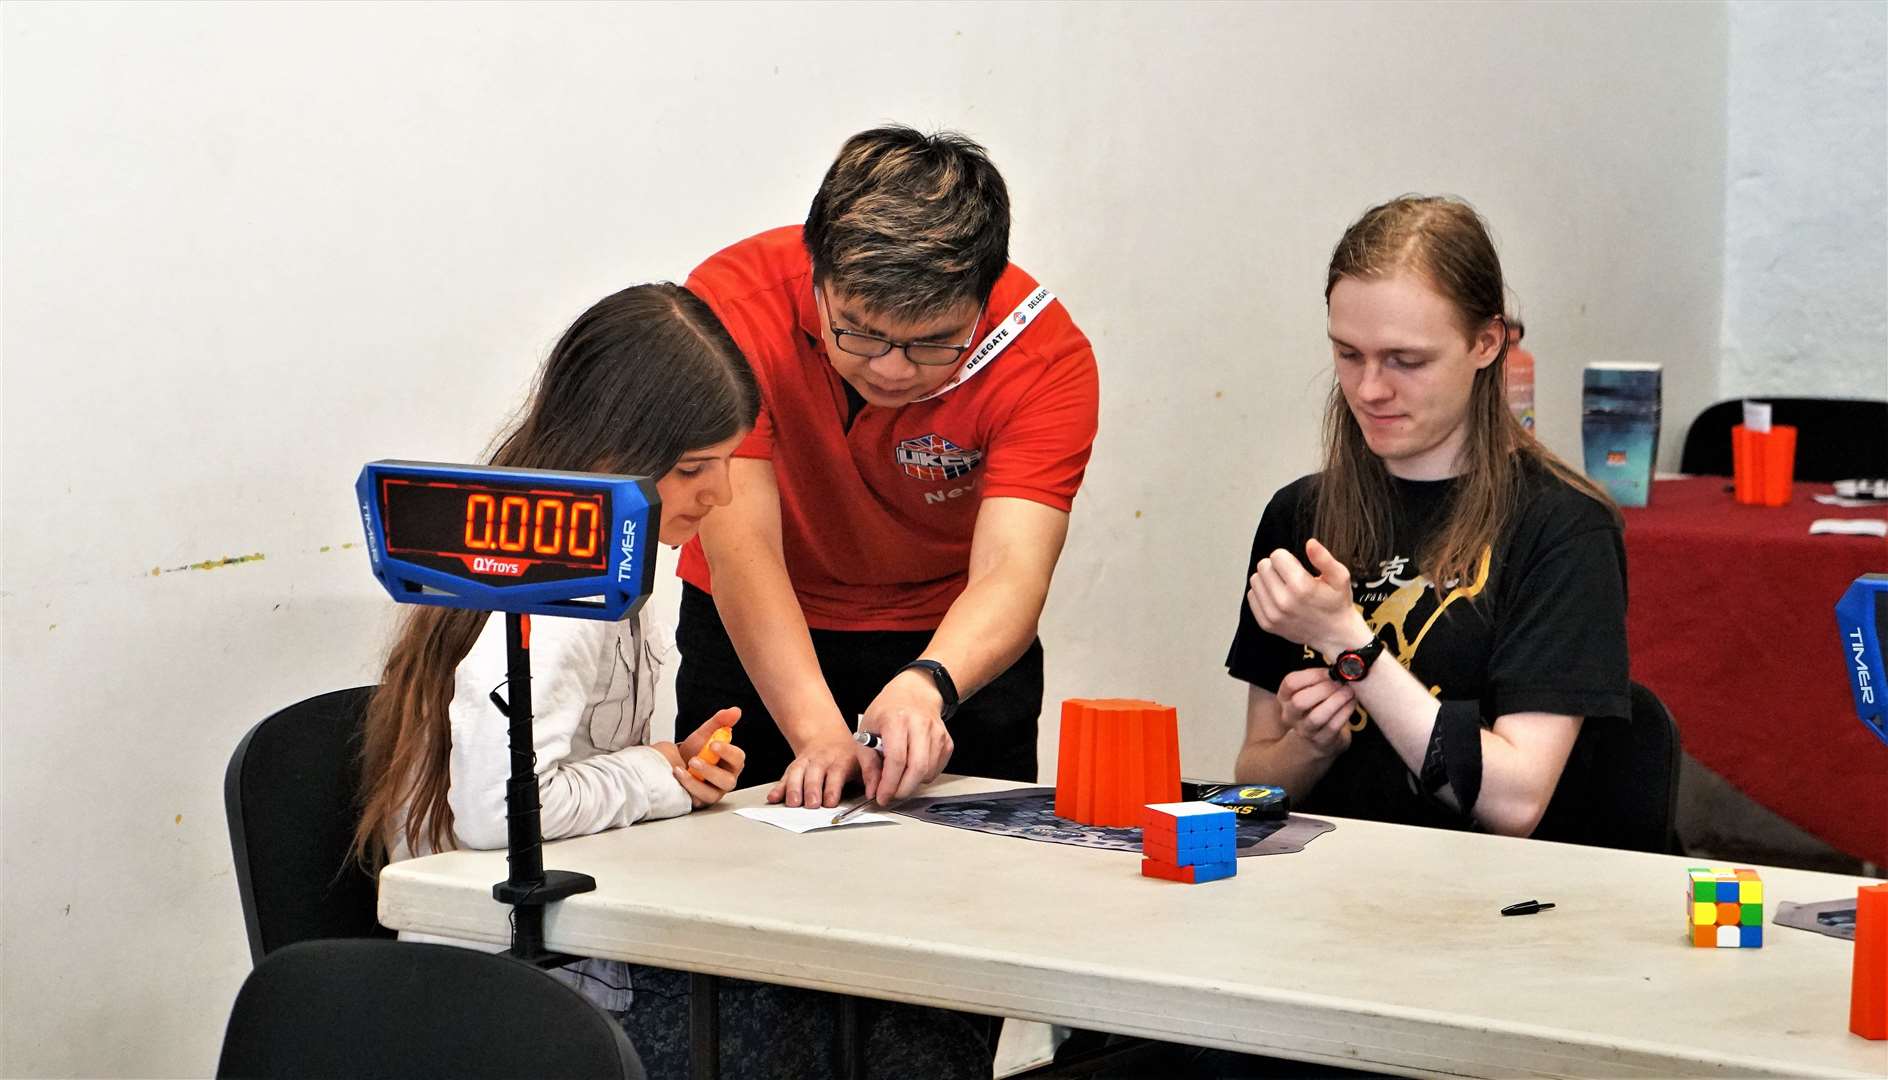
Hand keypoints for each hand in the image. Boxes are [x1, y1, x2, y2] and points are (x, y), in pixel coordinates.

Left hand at [671, 708, 745, 807]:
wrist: (677, 763)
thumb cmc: (695, 751)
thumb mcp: (705, 734)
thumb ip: (720, 722)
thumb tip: (735, 710)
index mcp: (732, 762)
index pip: (738, 758)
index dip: (728, 752)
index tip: (713, 744)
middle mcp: (726, 779)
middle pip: (728, 781)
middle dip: (711, 771)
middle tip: (695, 760)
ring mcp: (714, 792)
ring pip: (712, 794)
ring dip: (696, 783)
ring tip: (681, 770)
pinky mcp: (700, 801)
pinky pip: (697, 800)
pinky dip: (687, 789)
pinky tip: (677, 777)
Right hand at [766, 729, 877, 808]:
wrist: (826, 738)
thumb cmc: (848, 756)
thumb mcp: (864, 760)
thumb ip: (871, 776)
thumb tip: (878, 794)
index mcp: (841, 760)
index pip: (836, 773)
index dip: (832, 788)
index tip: (830, 801)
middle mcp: (822, 761)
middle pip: (814, 775)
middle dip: (812, 790)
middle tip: (811, 805)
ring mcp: (807, 763)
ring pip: (797, 775)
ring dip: (794, 789)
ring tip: (793, 803)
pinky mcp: (795, 767)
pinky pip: (785, 777)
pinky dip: (778, 788)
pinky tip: (774, 798)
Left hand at [861, 668, 954, 804]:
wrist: (914, 693)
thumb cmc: (887, 711)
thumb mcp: (866, 731)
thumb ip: (868, 763)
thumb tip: (873, 790)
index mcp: (896, 720)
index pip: (896, 759)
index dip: (889, 784)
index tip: (881, 797)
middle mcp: (920, 724)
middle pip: (917, 768)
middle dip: (903, 789)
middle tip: (890, 795)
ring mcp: (937, 732)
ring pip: (928, 772)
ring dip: (911, 784)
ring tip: (898, 778)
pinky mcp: (947, 741)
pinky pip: (936, 769)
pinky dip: (923, 776)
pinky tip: (911, 767)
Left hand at [1246, 538, 1369, 659]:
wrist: (1334, 634)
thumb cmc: (1336, 603)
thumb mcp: (1340, 577)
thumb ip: (1324, 558)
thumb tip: (1310, 543)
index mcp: (1302, 587)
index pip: (1276, 556)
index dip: (1287, 557)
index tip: (1296, 566)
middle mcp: (1284, 602)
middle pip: (1263, 566)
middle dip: (1276, 566)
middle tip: (1290, 576)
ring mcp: (1273, 615)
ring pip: (1255, 580)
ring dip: (1267, 579)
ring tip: (1284, 586)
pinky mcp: (1266, 623)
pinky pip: (1251, 597)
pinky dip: (1262, 594)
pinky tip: (1278, 597)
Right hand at [1275, 667, 1356, 756]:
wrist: (1320, 738)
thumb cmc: (1318, 706)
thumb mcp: (1311, 690)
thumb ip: (1320, 678)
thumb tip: (1342, 665)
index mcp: (1285, 698)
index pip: (1290, 683)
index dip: (1312, 675)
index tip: (1330, 671)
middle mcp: (1290, 715)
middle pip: (1300, 701)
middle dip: (1324, 689)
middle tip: (1341, 682)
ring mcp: (1304, 730)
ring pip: (1317, 717)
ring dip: (1336, 701)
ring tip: (1349, 691)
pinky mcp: (1321, 741)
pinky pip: (1333, 726)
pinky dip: (1345, 711)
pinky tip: (1352, 702)